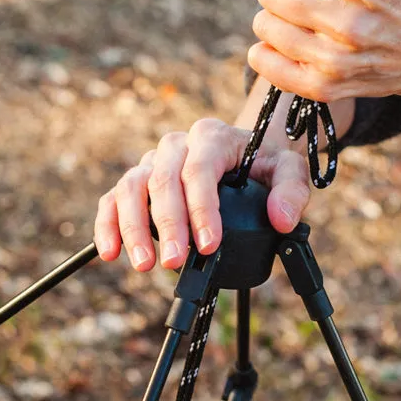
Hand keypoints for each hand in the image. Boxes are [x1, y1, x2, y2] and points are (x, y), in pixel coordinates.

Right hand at [93, 115, 310, 270]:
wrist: (249, 154)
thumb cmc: (266, 163)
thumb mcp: (291, 170)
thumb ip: (292, 191)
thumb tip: (281, 219)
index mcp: (212, 136)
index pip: (199, 169)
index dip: (201, 208)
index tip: (209, 245)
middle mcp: (177, 145)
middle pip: (161, 180)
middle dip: (167, 225)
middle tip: (175, 262)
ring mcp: (153, 162)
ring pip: (131, 187)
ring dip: (133, 228)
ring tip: (144, 264)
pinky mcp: (138, 182)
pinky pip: (113, 199)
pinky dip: (108, 225)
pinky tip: (111, 252)